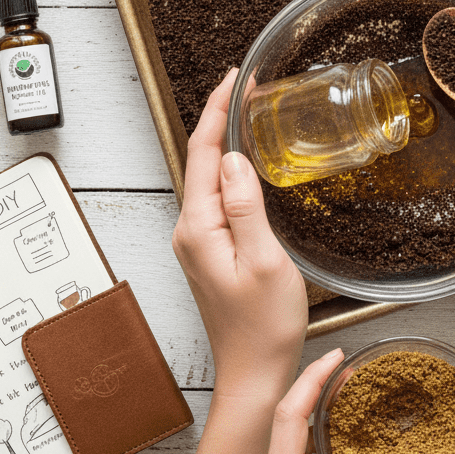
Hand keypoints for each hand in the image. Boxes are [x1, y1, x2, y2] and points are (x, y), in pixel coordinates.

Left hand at [172, 68, 307, 400]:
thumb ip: (246, 206)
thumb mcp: (265, 260)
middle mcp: (189, 231)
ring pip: (208, 178)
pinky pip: (216, 198)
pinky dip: (230, 171)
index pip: (204, 154)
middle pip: (201, 160)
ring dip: (225, 143)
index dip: (218, 111)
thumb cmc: (264, 327)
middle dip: (220, 118)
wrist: (254, 374)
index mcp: (199, 228)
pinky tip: (247, 164)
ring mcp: (197, 242)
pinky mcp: (209, 252)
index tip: (235, 79)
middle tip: (245, 87)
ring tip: (247, 113)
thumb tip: (235, 159)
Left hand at [255, 348, 444, 453]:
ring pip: (292, 432)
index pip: (290, 415)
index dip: (313, 380)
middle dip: (317, 384)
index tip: (336, 357)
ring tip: (347, 394)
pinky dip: (319, 439)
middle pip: (289, 413)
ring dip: (318, 410)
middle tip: (347, 366)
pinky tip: (342, 442)